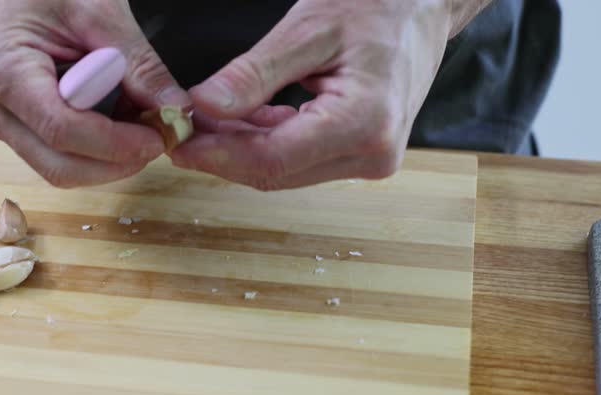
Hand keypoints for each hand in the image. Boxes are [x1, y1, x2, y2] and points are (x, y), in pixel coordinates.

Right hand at [0, 0, 189, 187]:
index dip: (117, 143)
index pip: (63, 129)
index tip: (158, 136)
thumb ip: (140, 66)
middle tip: (158, 139)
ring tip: (139, 124)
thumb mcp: (101, 14)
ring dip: (107, 158)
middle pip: (59, 165)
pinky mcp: (11, 127)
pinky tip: (117, 121)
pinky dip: (94, 149)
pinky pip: (55, 155)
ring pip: (59, 168)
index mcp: (2, 69)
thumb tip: (177, 111)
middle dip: (116, 162)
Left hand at [171, 0, 476, 190]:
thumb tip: (204, 107)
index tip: (176, 139)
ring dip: (239, 148)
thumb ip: (255, 73)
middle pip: (275, 172)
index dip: (216, 155)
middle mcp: (371, 155)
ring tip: (200, 121)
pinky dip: (263, 142)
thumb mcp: (309, 28)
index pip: (272, 161)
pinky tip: (236, 121)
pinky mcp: (361, 153)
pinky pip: (300, 158)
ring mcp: (369, 159)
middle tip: (178, 128)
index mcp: (364, 123)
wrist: (424, 6)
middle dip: (221, 153)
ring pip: (283, 170)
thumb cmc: (378, 5)